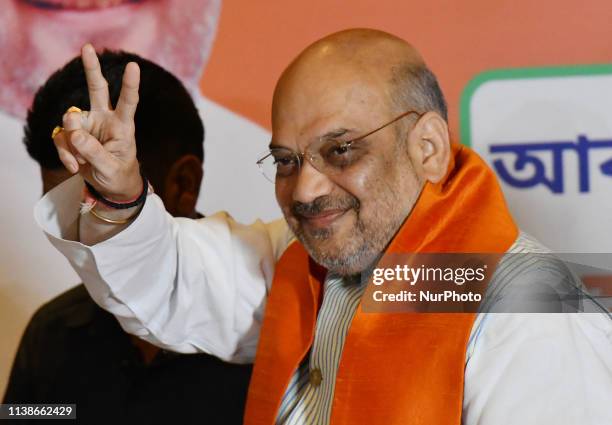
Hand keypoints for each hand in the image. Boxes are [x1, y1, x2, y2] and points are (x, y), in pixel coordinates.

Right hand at [53, 44, 141, 200]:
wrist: (110, 187)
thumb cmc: (118, 175)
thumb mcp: (110, 168)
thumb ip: (93, 151)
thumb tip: (73, 131)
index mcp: (123, 125)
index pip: (128, 102)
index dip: (130, 84)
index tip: (133, 66)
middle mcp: (105, 119)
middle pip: (97, 89)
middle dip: (91, 68)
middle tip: (87, 47)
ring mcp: (87, 124)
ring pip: (69, 123)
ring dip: (71, 145)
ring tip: (82, 162)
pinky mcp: (72, 134)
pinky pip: (61, 138)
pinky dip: (65, 154)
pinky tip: (75, 166)